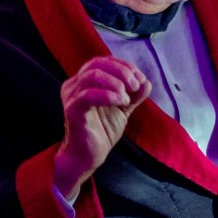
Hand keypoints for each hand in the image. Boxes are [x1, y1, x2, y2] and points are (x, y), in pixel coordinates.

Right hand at [53, 56, 151, 197]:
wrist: (89, 156)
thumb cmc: (102, 131)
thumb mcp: (122, 110)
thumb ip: (133, 96)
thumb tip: (146, 82)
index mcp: (83, 82)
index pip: (103, 61)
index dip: (124, 66)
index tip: (140, 79)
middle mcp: (74, 85)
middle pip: (97, 64)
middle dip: (121, 71)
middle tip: (135, 86)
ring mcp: (71, 96)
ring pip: (92, 75)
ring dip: (115, 82)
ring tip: (126, 97)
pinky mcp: (72, 110)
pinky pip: (88, 95)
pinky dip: (108, 95)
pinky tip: (120, 102)